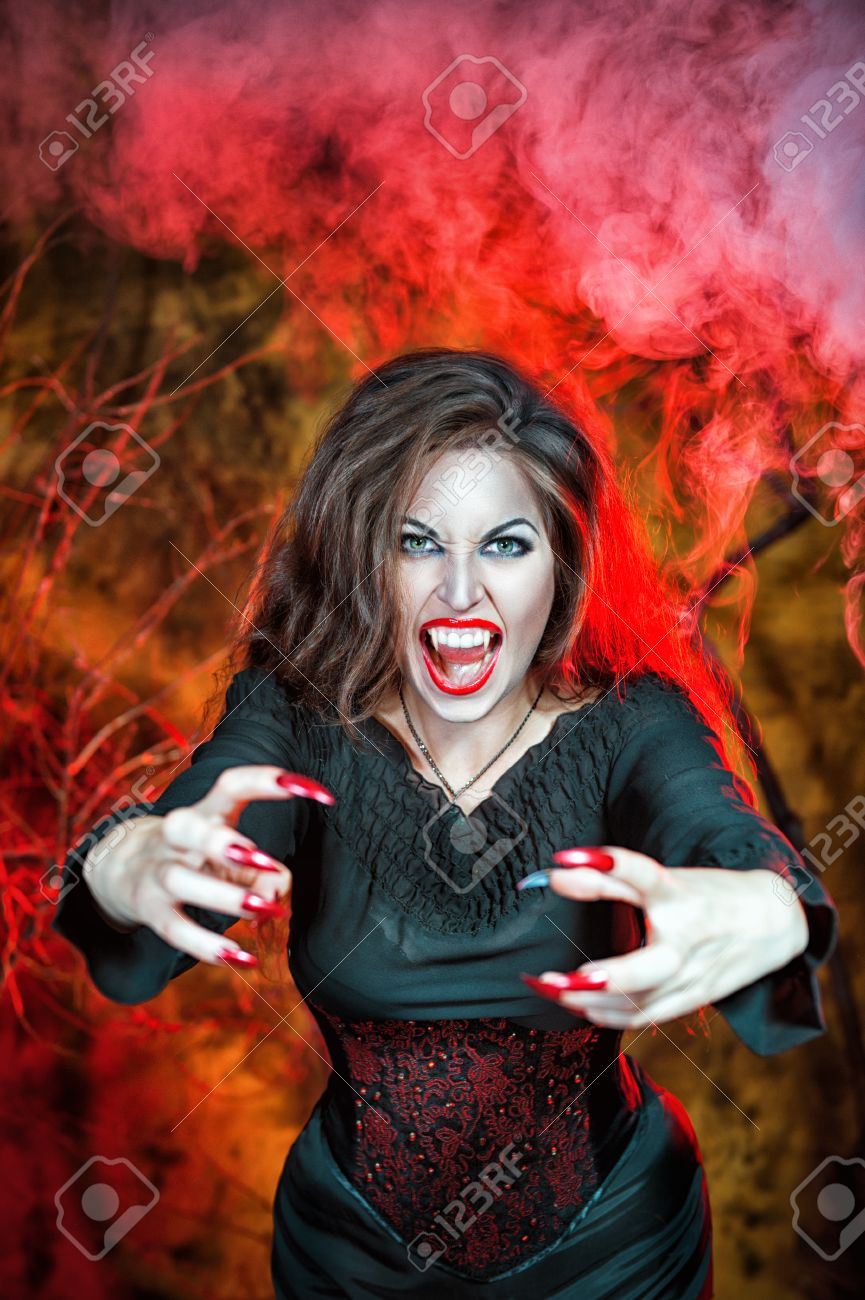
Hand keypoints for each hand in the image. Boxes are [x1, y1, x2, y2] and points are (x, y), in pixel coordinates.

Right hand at [83, 767, 333, 969]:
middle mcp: (175, 838)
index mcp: (203, 813)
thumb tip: (277, 899)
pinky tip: (240, 958)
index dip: (270, 782)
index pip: (230, 785)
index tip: (322, 794)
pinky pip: (174, 930)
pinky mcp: (150, 912)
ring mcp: (157, 874)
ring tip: (261, 909)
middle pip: (186, 827)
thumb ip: (265, 873)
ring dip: (222, 894)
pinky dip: (205, 946)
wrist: (120, 871)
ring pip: (180, 880)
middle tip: (261, 858)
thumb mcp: (232, 858)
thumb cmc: (195, 858)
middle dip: (222, 842)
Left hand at [519, 845, 809, 1027]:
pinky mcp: (693, 1000)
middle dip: (603, 979)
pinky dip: (611, 1017)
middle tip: (556, 979)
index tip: (565, 858)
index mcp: (682, 897)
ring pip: (638, 1002)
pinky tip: (582, 1009)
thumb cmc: (710, 896)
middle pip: (648, 970)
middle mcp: (688, 941)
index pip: (644, 874)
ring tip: (550, 989)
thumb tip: (553, 873)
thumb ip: (607, 877)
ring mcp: (692, 978)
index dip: (608, 862)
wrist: (773, 924)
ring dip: (590, 1002)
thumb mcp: (664, 880)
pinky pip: (647, 1017)